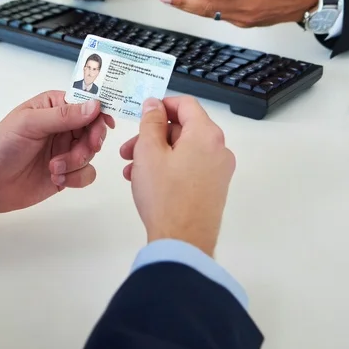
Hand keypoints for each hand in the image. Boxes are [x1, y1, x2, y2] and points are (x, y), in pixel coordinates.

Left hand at [0, 90, 114, 215]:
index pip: (86, 103)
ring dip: (76, 162)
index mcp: (54, 106)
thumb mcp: (30, 123)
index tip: (105, 125)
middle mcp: (63, 126)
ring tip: (54, 168)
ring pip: (91, 153)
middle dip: (88, 143)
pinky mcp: (66, 173)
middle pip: (94, 130)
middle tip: (80, 151)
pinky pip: (86, 174)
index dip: (99, 113)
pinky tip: (56, 180)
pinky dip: (75, 178)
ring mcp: (65, 150)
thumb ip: (63, 115)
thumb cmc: (1, 144)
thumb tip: (95, 106)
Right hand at [120, 96, 234, 255]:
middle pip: (183, 128)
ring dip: (157, 154)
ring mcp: (219, 171)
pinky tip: (146, 182)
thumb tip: (154, 104)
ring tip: (132, 170)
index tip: (142, 115)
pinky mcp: (215, 189)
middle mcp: (219, 149)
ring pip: (184, 150)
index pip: (186, 104)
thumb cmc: (164, 195)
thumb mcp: (149, 152)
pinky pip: (190, 167)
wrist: (182, 244)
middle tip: (128, 150)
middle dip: (153, 136)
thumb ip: (151, 122)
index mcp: (207, 134)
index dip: (162, 105)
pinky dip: (169, 168)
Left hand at [161, 0, 319, 26]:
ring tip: (169, 0)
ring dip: (190, 8)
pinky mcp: (244, 21)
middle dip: (187, 3)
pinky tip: (188, 6)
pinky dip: (203, 11)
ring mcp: (246, 15)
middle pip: (215, 5)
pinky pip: (219, 16)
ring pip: (213, 13)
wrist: (308, 1)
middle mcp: (250, 4)